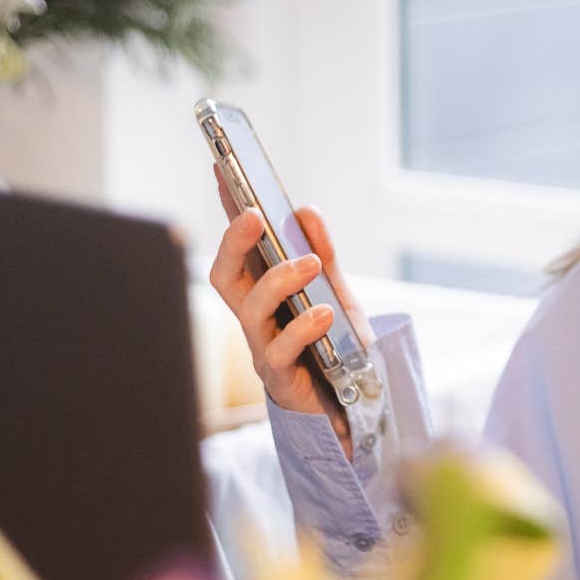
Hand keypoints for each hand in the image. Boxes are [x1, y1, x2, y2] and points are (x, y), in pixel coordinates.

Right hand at [208, 169, 374, 449]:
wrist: (357, 408)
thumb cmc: (336, 349)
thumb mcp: (336, 292)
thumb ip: (323, 254)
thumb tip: (306, 210)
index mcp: (265, 294)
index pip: (240, 247)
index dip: (228, 210)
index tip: (222, 170)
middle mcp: (255, 318)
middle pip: (224, 277)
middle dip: (232, 243)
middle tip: (252, 215)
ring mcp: (263, 348)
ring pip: (248, 310)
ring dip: (278, 280)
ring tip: (310, 263)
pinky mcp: (280, 377)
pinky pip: (280, 350)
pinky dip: (302, 327)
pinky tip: (323, 313)